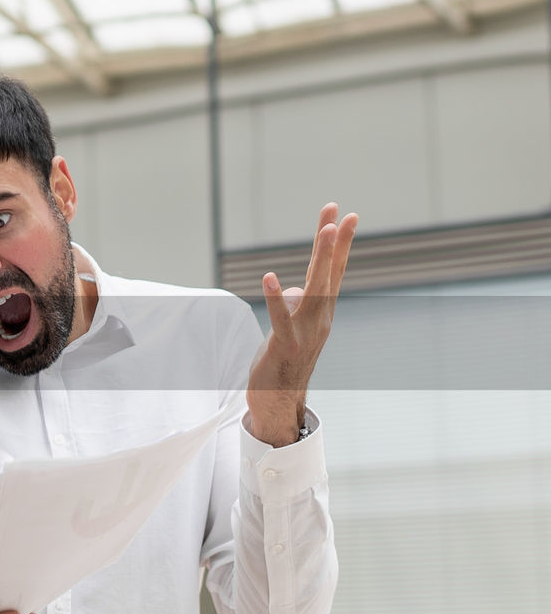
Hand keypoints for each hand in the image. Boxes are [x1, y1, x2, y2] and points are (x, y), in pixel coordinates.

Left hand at [246, 202, 357, 446]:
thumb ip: (294, 303)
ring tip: (325, 230)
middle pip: (329, 274)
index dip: (337, 243)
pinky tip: (269, 277)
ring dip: (320, 258)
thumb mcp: (289, 325)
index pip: (331, 270)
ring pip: (315, 289)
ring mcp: (306, 332)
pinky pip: (281, 317)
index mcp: (321, 311)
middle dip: (335, 242)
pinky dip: (275, 297)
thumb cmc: (282, 360)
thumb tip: (291, 287)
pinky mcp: (286, 345)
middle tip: (342, 214)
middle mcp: (320, 318)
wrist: (278, 400)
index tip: (345, 214)